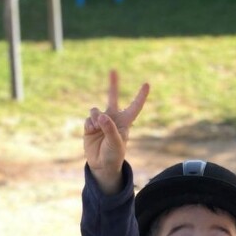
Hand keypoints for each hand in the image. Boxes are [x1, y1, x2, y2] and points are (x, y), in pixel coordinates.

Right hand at [84, 70, 149, 193]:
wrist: (101, 165)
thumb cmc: (114, 155)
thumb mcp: (116, 143)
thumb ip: (109, 128)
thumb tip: (100, 115)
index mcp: (124, 123)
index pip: (134, 107)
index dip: (140, 96)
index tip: (147, 84)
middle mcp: (112, 119)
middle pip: (112, 98)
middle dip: (113, 84)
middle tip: (113, 70)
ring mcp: (100, 122)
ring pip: (96, 110)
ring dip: (96, 117)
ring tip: (98, 127)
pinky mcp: (90, 126)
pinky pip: (88, 119)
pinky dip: (90, 124)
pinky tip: (92, 131)